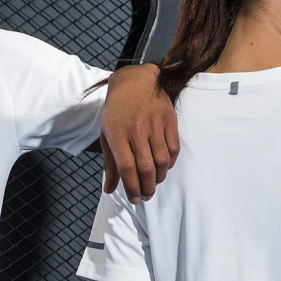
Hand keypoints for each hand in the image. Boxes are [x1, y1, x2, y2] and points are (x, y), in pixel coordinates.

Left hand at [100, 64, 178, 203]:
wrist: (135, 81)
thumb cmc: (117, 111)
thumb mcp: (106, 135)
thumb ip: (110, 163)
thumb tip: (110, 189)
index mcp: (117, 134)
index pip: (127, 168)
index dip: (131, 187)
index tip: (134, 199)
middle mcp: (136, 130)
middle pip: (146, 168)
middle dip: (147, 188)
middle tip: (145, 196)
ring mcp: (155, 124)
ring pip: (162, 161)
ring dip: (159, 178)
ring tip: (153, 184)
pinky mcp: (169, 120)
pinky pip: (174, 148)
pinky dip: (170, 163)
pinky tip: (164, 168)